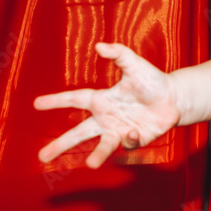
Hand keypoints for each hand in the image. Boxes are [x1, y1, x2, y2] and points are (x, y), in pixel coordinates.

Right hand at [34, 43, 181, 167]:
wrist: (174, 98)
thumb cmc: (152, 80)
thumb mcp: (134, 64)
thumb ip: (118, 54)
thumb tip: (99, 46)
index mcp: (101, 100)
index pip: (74, 100)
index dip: (55, 101)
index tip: (35, 104)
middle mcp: (106, 119)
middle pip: (79, 134)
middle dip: (60, 145)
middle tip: (41, 157)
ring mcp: (119, 131)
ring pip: (102, 146)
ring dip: (96, 155)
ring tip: (90, 164)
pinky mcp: (134, 140)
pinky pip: (128, 143)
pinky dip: (130, 139)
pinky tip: (135, 130)